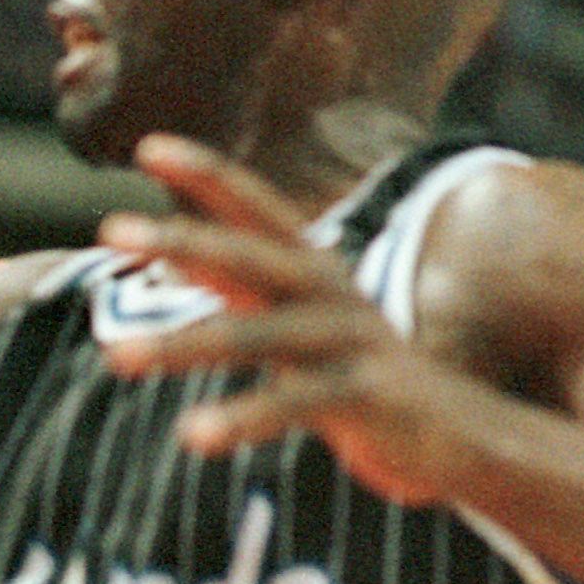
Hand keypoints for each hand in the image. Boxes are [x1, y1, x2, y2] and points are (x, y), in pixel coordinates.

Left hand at [95, 133, 474, 505]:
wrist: (472, 436)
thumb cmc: (363, 376)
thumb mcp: (296, 323)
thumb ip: (239, 288)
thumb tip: (177, 256)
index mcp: (312, 269)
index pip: (254, 207)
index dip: (205, 174)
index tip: (146, 146)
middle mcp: (331, 292)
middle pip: (250, 254)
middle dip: (183, 237)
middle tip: (112, 227)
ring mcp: (352, 342)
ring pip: (257, 335)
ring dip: (181, 344)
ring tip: (115, 357)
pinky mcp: (368, 397)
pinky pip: (293, 405)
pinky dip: (241, 418)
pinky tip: (191, 434)